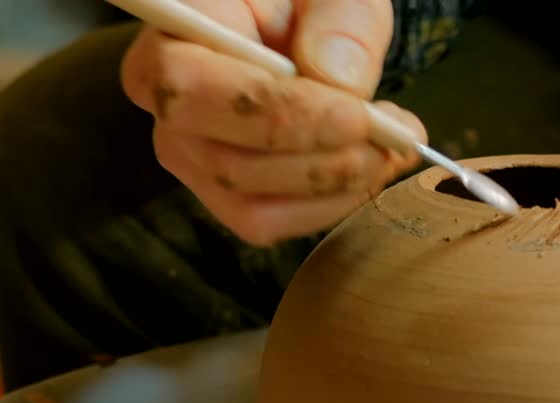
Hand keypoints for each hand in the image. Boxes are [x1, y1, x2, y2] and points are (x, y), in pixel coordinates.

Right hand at [120, 0, 425, 245]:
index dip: (278, 115)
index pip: (195, 90)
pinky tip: (371, 169)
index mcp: (172, 37)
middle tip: (392, 138)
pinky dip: (330, 205)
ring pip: (252, 205)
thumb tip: (337, 79)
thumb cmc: (306, 4)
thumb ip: (338, 21)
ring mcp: (193, 160)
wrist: (302, 26)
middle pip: (229, 161)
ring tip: (391, 149)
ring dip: (334, 187)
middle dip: (322, 161)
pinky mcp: (226, 196)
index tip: (357, 116)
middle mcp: (167, 109)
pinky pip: (271, 223)